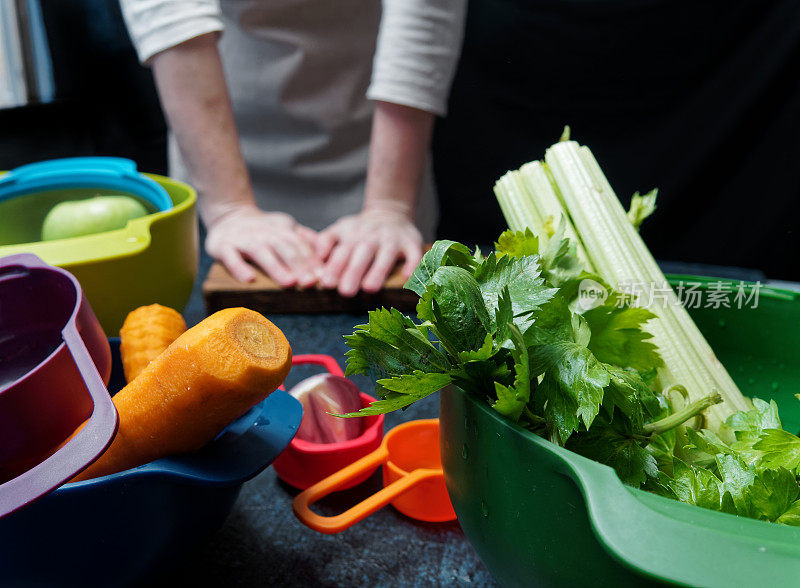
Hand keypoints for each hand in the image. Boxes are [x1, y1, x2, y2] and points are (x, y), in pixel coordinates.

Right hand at [205, 206, 319, 286]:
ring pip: (261, 252)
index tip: (322, 275)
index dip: (311, 259)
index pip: (299, 244)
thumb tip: (327, 250)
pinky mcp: (222, 246)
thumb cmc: (262, 229)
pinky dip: (239, 267)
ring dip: (276, 267)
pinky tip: (249, 279)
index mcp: (280, 229)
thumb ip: (304, 238)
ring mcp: (243, 239)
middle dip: (299, 265)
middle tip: (310, 282)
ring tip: (290, 283)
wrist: (228, 214)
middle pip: (283, 248)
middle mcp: (263, 233)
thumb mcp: (284, 228)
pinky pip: (230, 257)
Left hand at [317, 208, 422, 296]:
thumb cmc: (360, 230)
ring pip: (386, 254)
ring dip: (378, 270)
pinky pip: (414, 253)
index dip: (334, 266)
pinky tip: (406, 277)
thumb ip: (325, 241)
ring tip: (370, 288)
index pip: (342, 251)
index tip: (327, 283)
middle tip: (345, 291)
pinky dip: (412, 264)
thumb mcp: (340, 230)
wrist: (390, 212)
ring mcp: (393, 239)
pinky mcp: (411, 242)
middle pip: (362, 253)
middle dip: (354, 271)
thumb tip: (316, 256)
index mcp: (353, 235)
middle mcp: (372, 237)